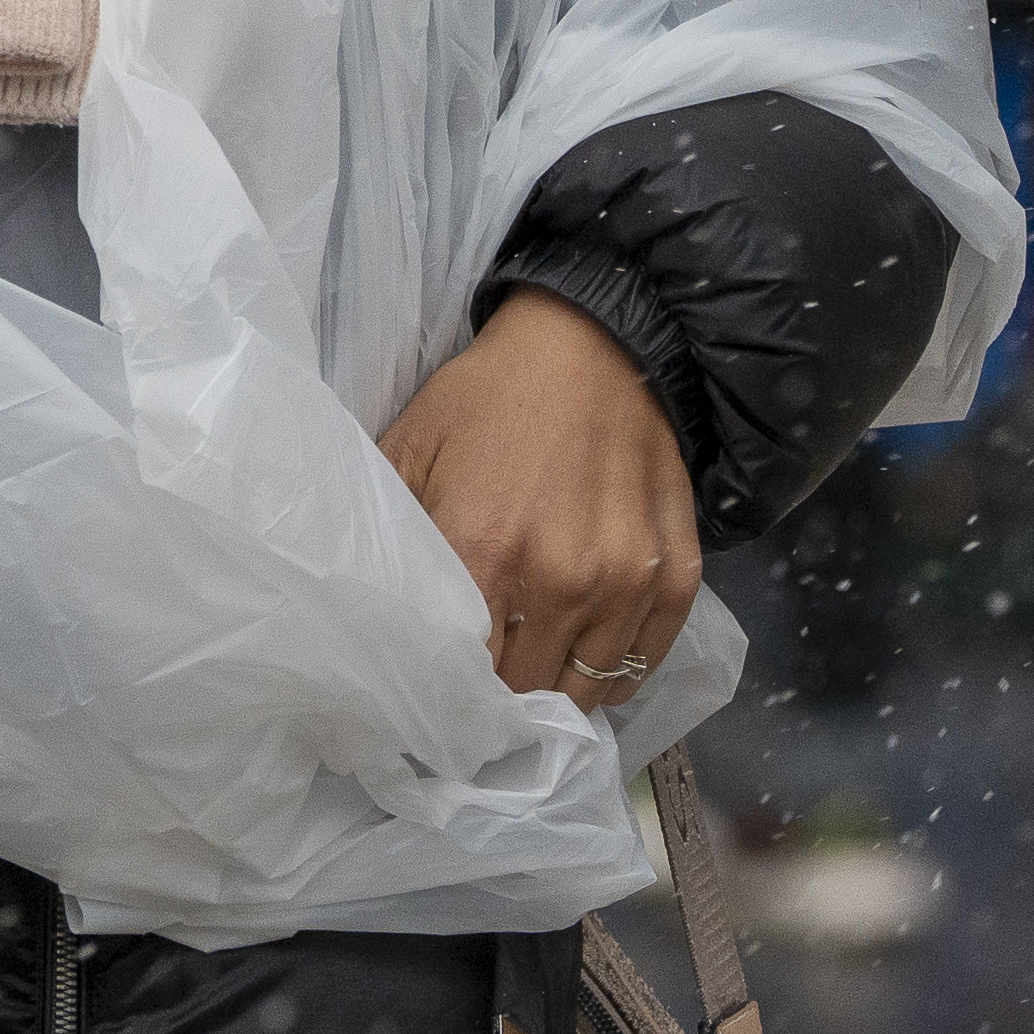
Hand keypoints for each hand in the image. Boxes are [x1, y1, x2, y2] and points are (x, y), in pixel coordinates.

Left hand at [385, 290, 705, 710]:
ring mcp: (628, 581)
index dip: (453, 691)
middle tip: (489, 673)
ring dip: (561, 685)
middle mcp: (563, 579)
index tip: (443, 689)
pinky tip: (588, 647)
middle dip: (504, 689)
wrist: (593, 343)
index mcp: (486, 552)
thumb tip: (356, 610)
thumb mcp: (412, 444)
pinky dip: (616, 668)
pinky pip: (645, 661)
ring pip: (590, 690)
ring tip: (539, 662)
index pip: (466, 678)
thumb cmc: (491, 397)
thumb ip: (384, 530)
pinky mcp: (677, 574)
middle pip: (528, 690)